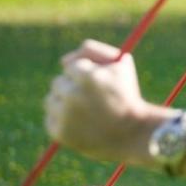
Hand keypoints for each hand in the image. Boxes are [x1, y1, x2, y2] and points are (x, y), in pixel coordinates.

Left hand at [44, 39, 151, 161]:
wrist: (135, 134)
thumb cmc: (127, 95)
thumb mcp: (121, 65)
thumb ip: (94, 51)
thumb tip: (63, 61)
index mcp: (88, 76)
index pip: (70, 66)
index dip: (85, 75)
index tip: (96, 84)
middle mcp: (73, 94)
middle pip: (58, 82)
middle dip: (73, 88)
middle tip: (91, 99)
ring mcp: (64, 115)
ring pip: (51, 100)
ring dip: (65, 103)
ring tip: (87, 112)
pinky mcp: (59, 132)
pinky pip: (51, 119)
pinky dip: (63, 120)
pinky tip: (82, 124)